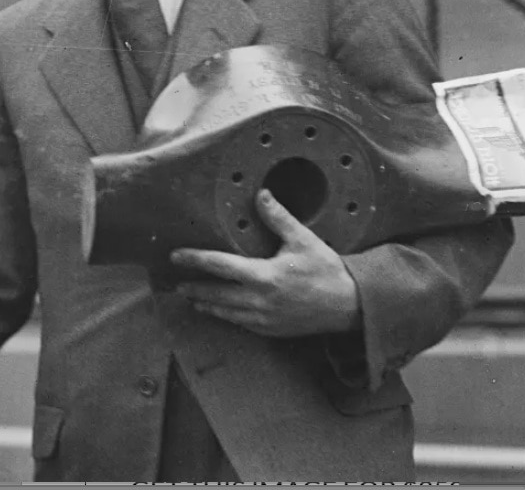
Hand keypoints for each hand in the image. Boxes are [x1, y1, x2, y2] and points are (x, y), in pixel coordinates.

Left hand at [169, 189, 361, 337]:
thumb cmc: (326, 270)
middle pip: (215, 294)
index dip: (195, 260)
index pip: (219, 266)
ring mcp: (263, 319)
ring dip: (207, 304)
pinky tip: (221, 310)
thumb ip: (278, 218)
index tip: (175, 256)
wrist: (349, 306)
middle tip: (176, 283)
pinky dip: (227, 316)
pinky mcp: (271, 330)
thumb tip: (261, 194)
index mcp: (263, 276)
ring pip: (225, 313)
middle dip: (194, 288)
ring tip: (191, 298)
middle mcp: (259, 301)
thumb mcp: (303, 240)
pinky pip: (241, 324)